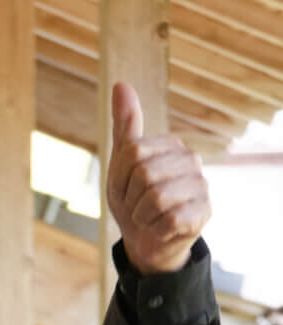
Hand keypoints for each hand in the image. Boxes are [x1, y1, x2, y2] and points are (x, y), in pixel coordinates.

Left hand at [105, 82, 209, 274]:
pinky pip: (167, 219)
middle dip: (131, 198)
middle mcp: (192, 159)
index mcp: (172, 144)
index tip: (127, 187)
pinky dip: (156, 228)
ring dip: (142, 215)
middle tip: (138, 205)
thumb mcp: (121, 164)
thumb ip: (125, 126)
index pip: (132, 153)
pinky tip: (163, 227)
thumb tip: (120, 84)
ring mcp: (201, 185)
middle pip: (143, 175)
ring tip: (150, 216)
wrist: (145, 240)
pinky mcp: (204, 212)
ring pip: (155, 198)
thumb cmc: (134, 199)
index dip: (120, 178)